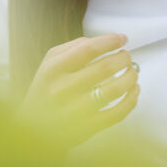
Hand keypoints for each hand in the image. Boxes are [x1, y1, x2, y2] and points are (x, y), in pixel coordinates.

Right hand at [17, 33, 139, 148]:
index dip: (110, 41)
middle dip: (123, 58)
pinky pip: (117, 113)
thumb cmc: (46, 90)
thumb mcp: (50, 63)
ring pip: (114, 90)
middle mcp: (62, 90)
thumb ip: (73, 47)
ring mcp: (75, 111)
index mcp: (53, 70)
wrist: (33, 128)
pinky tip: (133, 91)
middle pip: (104, 68)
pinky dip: (131, 100)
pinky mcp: (86, 128)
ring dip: (130, 77)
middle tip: (127, 56)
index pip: (88, 49)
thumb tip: (106, 40)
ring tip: (133, 72)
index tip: (122, 38)